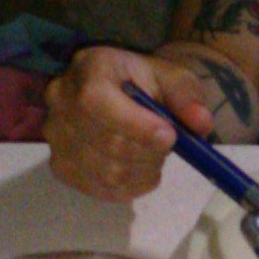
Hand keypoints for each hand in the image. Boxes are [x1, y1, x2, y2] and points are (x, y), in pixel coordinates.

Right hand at [43, 45, 213, 201]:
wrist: (124, 93)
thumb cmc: (148, 84)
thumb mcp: (173, 78)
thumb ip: (187, 97)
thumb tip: (201, 124)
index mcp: (87, 68)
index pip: (97, 103)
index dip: (136, 127)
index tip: (169, 136)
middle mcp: (61, 101)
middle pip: (107, 145)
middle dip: (149, 152)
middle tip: (167, 144)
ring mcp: (57, 138)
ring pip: (107, 173)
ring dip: (144, 172)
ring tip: (154, 156)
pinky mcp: (63, 168)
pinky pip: (102, 190)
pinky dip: (131, 188)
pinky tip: (140, 170)